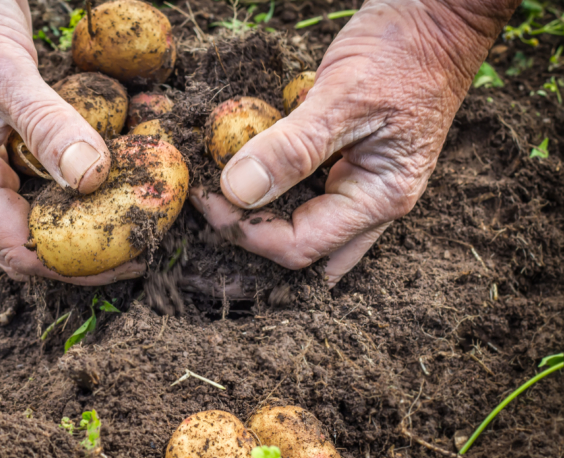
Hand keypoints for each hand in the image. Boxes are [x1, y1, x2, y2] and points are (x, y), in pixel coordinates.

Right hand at [0, 0, 144, 283]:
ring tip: (141, 212)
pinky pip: (60, 167)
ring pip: (52, 205)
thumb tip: (91, 179)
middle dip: (89, 249)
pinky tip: (125, 164)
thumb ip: (46, 125)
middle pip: (38, 238)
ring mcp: (1, 156)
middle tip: (143, 243)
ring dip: (93, 212)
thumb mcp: (3, 72)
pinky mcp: (21, 135)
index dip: (74, 266)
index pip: (20, 249)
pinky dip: (91, 171)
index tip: (128, 260)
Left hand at [190, 0, 517, 286]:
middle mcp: (372, 202)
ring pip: (301, 222)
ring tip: (219, 181)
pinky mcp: (347, 161)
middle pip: (301, 248)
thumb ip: (292, 147)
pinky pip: (303, 189)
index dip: (245, 229)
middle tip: (209, 197)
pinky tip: (245, 162)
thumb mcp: (344, 95)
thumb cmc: (405, 49)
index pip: (299, 245)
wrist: (439, 14)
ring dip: (258, 210)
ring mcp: (361, 183)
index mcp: (380, 198)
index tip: (206, 195)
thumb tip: (237, 191)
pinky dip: (271, 183)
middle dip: (250, 232)